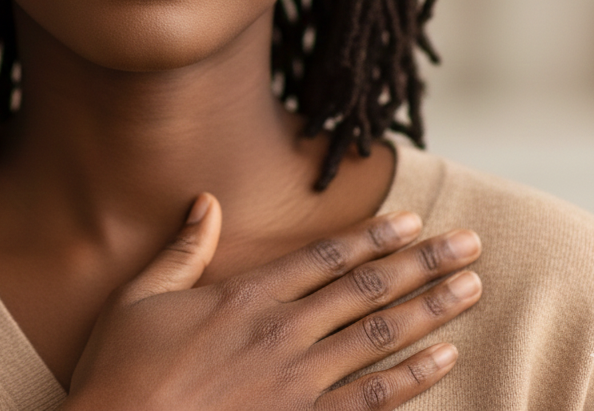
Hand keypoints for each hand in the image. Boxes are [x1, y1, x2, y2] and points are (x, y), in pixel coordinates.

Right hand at [65, 195, 481, 410]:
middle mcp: (281, 333)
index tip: (412, 219)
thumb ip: (181, 250)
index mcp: (245, 297)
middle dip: (423, 263)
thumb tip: (204, 202)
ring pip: (380, 337)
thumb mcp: (139, 297)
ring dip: (431, 310)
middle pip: (366, 289)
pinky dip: (412, 378)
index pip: (325, 257)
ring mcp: (297, 384)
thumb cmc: (123, 373)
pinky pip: (371, 400)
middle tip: (468, 242)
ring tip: (470, 289)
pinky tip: (444, 359)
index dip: (373, 236)